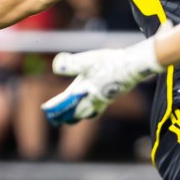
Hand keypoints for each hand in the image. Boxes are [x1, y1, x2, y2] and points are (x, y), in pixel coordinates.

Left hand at [42, 36, 164, 126]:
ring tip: (71, 118)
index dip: (55, 107)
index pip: (66, 102)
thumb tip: (56, 66)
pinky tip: (91, 105)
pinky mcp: (112, 96)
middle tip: (55, 118)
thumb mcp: (89, 60)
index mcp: (85, 90)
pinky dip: (90, 110)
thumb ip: (71, 64)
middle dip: (65, 116)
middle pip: (76, 112)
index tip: (45, 110)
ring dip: (78, 115)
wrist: (134, 66)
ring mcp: (104, 99)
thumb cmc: (111, 63)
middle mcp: (93, 98)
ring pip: (88, 112)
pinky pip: (98, 108)